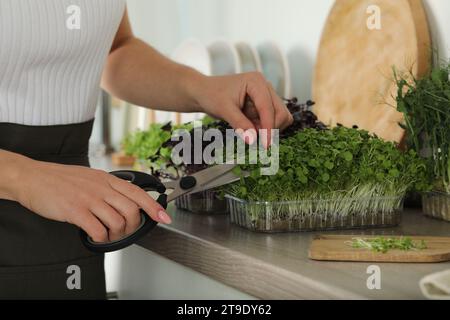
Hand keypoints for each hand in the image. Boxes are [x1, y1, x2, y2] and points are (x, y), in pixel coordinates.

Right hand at [14, 159, 171, 242]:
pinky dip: (101, 238)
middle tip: (125, 231)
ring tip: (108, 235)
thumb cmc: (61, 179)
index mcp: (107, 179)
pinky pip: (98, 230)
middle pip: (132, 210)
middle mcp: (101, 187)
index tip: (163, 216)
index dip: (153, 206)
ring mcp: (89, 199)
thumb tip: (126, 200)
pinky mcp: (75, 211)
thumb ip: (108, 187)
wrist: (33, 177)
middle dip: (133, 226)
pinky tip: (96, 236)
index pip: (138, 192)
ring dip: (117, 234)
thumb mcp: (91, 177)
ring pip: (117, 221)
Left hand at [196, 72, 293, 146]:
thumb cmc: (211, 95)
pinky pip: (273, 121)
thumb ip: (240, 124)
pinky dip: (265, 128)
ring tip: (250, 131)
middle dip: (271, 129)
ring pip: (280, 117)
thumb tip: (253, 140)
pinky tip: (251, 128)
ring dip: (269, 129)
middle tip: (257, 142)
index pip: (269, 108)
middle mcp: (265, 87)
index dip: (269, 127)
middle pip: (281, 112)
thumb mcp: (224, 110)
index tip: (265, 145)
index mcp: (256, 82)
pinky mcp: (264, 105)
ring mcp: (266, 96)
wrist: (204, 92)